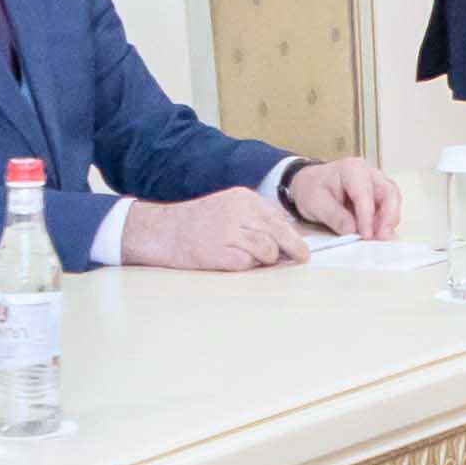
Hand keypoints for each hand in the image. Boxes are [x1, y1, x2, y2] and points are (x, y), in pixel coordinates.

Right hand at [111, 181, 304, 271]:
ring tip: (256, 260)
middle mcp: (239, 211)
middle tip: (302, 258)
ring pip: (268, 249)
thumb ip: (253, 216)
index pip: (278, 216)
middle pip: (280, 231)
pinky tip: (236, 262)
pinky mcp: (222, 253)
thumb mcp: (227, 207)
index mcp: (243, 198)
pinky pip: (249, 263)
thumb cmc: (196, 223)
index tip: (300, 244)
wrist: (163, 231)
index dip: (292, 232)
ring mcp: (230, 232)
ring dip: (268, 259)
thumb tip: (284, 232)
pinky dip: (248, 266)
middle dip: (295, 247)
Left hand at [283, 156, 400, 239]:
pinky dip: (386, 219)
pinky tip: (378, 231)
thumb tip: (352, 231)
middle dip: (388, 217)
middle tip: (381, 238)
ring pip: (393, 199)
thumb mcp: (315, 203)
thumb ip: (334, 216)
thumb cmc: (311, 188)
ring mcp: (376, 181)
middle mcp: (369, 172)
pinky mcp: (378, 192)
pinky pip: (389, 205)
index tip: (366, 236)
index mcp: (352, 169)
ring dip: (389, 219)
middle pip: (389, 193)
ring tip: (379, 237)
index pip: (365, 194)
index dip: (367, 217)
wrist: (309, 183)